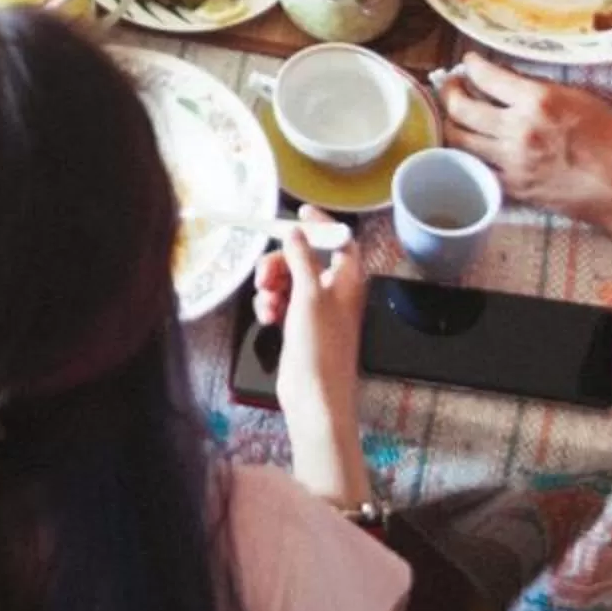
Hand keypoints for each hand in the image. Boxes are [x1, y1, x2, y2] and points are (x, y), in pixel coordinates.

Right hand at [255, 208, 370, 495]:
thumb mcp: (309, 295)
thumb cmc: (320, 347)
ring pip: (288, 280)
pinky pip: (281, 303)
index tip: (300, 213)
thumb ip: (301, 259)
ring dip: (272, 286)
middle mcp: (333, 292)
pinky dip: (270, 305)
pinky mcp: (298, 328)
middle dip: (281, 262)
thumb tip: (297, 231)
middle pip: (305, 259)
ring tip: (266, 303)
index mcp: (347, 281)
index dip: (321, 225)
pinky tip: (267, 318)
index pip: (339, 240)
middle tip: (264, 275)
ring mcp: (315, 311)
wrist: (315, 397)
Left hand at [436, 53, 611, 231]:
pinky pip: (475, 168)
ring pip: (459, 139)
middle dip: (450, 91)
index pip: (486, 76)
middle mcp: (519, 130)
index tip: (469, 62)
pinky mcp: (513, 187)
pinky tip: (473, 146)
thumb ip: (539, 88)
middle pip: (460, 108)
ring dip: (452, 123)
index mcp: (538, 101)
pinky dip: (468, 154)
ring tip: (457, 114)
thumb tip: (505, 78)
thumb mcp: (580, 99)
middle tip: (452, 84)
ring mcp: (512, 161)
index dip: (470, 65)